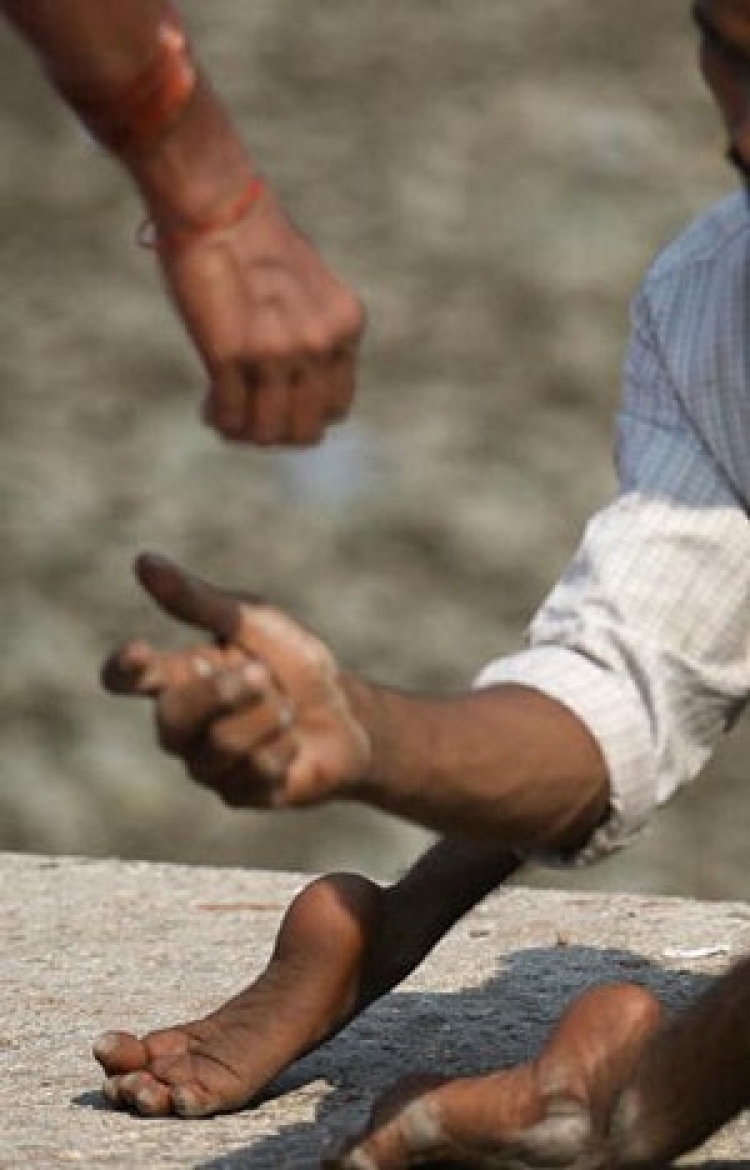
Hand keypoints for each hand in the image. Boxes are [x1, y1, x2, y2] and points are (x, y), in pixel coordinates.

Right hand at [102, 553, 370, 806]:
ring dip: (267, 717)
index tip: (139, 654)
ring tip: (287, 707)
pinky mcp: (236, 794)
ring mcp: (205, 763)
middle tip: (263, 672)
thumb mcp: (255, 623)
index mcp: (177, 676)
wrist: (349, 716)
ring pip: (219, 746)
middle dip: (221, 693)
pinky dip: (285, 747)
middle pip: (172, 717)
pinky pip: (254, 772)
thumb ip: (201, 601)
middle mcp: (181, 724)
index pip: (127, 678)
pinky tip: (294, 743)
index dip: (124, 669)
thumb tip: (144, 562)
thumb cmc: (295, 663)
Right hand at [155, 187, 364, 444]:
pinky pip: (231, 417)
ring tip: (226, 415)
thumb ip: (313, 335)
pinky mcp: (230, 355)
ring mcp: (275, 353)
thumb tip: (295, 386)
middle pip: (305, 431)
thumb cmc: (256, 241)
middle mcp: (318, 345)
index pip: (336, 407)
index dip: (305, 414)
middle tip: (251, 417)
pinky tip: (209, 405)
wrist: (218, 204)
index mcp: (345, 328)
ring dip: (245, 432)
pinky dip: (219, 420)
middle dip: (276, 432)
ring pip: (267, 433)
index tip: (279, 403)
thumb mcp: (309, 290)